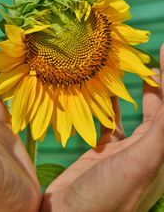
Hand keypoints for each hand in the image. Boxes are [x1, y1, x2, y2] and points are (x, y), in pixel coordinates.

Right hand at [41, 45, 163, 211]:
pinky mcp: (103, 151)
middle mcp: (146, 151)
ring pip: (137, 116)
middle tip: (151, 64)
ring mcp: (124, 151)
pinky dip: (111, 107)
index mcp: (159, 153)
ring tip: (136, 73)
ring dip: (138, 94)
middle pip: (159, 111)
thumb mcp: (141, 162)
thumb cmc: (107, 197)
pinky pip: (111, 122)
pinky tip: (108, 94)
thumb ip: (159, 132)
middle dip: (159, 86)